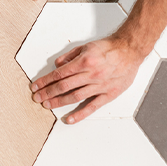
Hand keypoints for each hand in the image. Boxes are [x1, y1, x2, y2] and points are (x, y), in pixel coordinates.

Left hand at [29, 35, 145, 123]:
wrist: (130, 50)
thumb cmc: (109, 47)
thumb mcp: (86, 46)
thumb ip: (70, 55)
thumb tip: (57, 65)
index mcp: (84, 62)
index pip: (59, 74)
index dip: (45, 81)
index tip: (36, 86)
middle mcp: (91, 74)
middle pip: (64, 86)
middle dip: (48, 92)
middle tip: (37, 97)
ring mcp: (99, 86)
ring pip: (75, 97)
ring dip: (59, 102)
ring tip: (48, 105)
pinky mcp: (108, 94)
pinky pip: (92, 106)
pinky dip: (80, 114)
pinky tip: (70, 119)